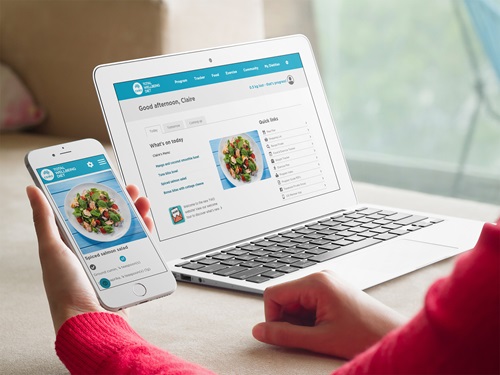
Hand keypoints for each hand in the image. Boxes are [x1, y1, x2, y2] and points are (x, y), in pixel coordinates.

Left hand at [26, 185, 152, 333]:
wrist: (90, 320)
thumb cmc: (65, 288)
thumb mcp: (51, 248)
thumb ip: (44, 219)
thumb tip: (32, 190)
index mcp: (72, 241)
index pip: (85, 210)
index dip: (96, 193)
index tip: (104, 178)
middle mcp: (92, 248)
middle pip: (109, 217)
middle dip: (121, 200)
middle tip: (129, 187)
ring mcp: (111, 257)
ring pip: (127, 229)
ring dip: (136, 213)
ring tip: (142, 201)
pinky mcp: (127, 267)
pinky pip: (139, 246)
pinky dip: (146, 233)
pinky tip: (148, 223)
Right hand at [252, 270, 405, 358]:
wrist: (394, 335)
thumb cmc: (365, 334)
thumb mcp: (319, 339)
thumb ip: (285, 335)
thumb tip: (259, 331)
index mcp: (316, 282)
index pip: (273, 294)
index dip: (272, 317)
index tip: (284, 335)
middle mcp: (320, 277)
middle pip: (283, 297)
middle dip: (289, 319)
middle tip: (309, 336)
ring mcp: (327, 282)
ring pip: (295, 302)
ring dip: (301, 321)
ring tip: (323, 333)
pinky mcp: (332, 290)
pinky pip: (308, 302)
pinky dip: (310, 319)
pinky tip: (326, 328)